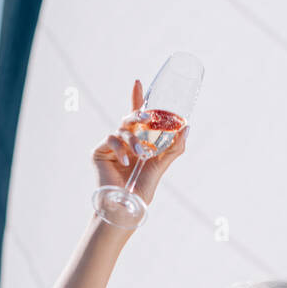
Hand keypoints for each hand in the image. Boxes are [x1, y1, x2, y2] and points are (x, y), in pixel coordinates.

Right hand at [91, 78, 188, 205]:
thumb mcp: (161, 165)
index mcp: (137, 143)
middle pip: (130, 119)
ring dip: (133, 141)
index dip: (137, 99)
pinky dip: (120, 148)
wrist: (126, 205)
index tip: (138, 82)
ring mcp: (110, 146)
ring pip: (123, 129)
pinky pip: (111, 139)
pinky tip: (126, 162)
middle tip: (148, 117)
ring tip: (140, 155)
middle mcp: (124, 142)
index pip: (137, 117)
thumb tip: (187, 126)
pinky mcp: (99, 152)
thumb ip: (173, 146)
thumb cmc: (142, 189)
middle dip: (139, 115)